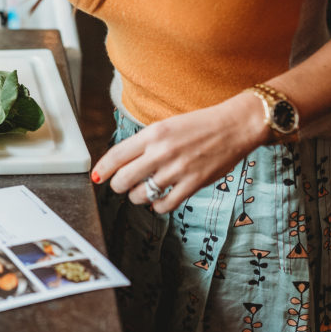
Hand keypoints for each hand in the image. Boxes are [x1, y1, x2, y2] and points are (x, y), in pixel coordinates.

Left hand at [92, 92, 268, 212]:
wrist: (234, 127)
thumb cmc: (200, 125)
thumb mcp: (166, 125)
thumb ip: (145, 143)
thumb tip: (122, 161)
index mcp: (153, 134)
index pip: (116, 155)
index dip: (102, 169)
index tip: (96, 177)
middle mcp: (162, 152)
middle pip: (123, 179)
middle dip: (118, 186)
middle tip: (122, 185)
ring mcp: (177, 170)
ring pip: (140, 195)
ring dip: (137, 196)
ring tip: (143, 190)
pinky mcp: (192, 184)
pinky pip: (164, 205)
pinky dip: (157, 206)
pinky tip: (159, 199)